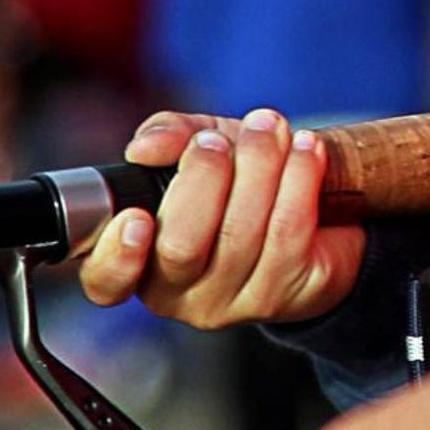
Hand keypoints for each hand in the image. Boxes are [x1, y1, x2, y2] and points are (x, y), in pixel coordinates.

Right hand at [78, 108, 364, 328]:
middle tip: (216, 141)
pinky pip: (290, 231)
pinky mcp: (288, 295)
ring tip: (269, 127)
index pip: (107, 281)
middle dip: (202, 179)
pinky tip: (306, 148)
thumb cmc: (242, 180)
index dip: (117, 256)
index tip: (137, 216)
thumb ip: (168, 137)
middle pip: (181, 247)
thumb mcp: (200, 148)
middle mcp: (180, 293)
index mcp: (141, 261)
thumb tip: (144, 147)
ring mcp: (234, 302)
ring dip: (259, 166)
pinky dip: (299, 178)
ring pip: (241, 233)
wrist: (323, 212)